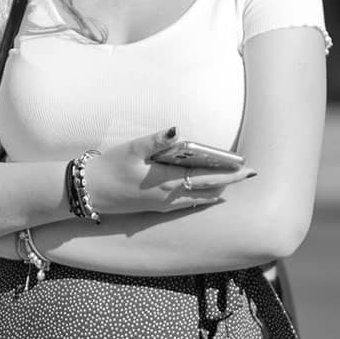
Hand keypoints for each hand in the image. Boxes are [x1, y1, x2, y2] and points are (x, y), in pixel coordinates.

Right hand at [80, 127, 255, 216]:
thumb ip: (157, 140)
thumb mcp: (133, 148)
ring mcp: (163, 205)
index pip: (206, 177)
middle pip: (208, 190)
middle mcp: (169, 196)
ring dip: (217, 190)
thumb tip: (177, 130)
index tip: (247, 169)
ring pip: (199, 199)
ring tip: (232, 181)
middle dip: (230, 183)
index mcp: (166, 180)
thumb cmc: (111, 166)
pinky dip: (202, 197)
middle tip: (249, 174)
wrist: (90, 192)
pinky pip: (186, 204)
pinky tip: (206, 192)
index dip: (228, 174)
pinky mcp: (156, 208)